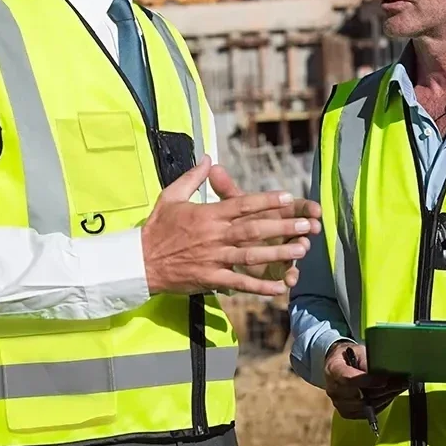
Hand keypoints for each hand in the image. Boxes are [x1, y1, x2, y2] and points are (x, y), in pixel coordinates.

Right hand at [141, 157, 320, 297]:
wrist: (138, 262)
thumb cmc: (155, 229)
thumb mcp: (170, 197)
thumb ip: (191, 177)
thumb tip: (207, 158)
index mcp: (208, 215)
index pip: (242, 204)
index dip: (267, 201)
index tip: (288, 198)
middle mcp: (214, 236)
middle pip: (254, 229)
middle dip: (282, 227)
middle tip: (306, 224)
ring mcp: (213, 259)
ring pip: (251, 255)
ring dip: (278, 253)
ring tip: (301, 250)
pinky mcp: (210, 279)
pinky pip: (239, 283)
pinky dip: (260, 286)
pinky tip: (279, 287)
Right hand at [324, 340, 406, 420]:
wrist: (339, 366)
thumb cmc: (351, 357)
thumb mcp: (360, 352)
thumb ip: (368, 362)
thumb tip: (383, 373)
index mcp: (333, 370)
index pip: (349, 379)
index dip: (368, 381)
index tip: (385, 380)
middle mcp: (333, 389)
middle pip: (359, 395)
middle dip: (383, 390)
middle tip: (402, 383)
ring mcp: (339, 403)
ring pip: (366, 406)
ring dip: (385, 398)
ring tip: (398, 388)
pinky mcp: (347, 413)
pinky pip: (367, 413)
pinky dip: (381, 405)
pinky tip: (389, 395)